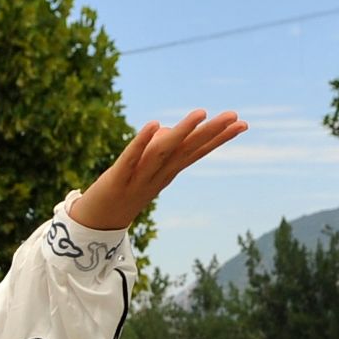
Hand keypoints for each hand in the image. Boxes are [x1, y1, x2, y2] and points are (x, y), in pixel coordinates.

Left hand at [68, 110, 248, 231]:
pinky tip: (153, 124)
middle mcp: (158, 176)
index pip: (196, 152)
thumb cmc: (120, 191)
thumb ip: (154, 150)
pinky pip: (130, 159)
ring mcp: (138, 179)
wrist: (95, 225)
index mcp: (166, 173)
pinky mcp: (116, 180)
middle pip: (187, 151)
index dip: (218, 139)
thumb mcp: (142, 169)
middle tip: (235, 117)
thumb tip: (164, 130)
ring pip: (164, 153)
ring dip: (182, 132)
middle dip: (212, 133)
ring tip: (201, 113)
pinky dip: (141, 143)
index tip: (242, 125)